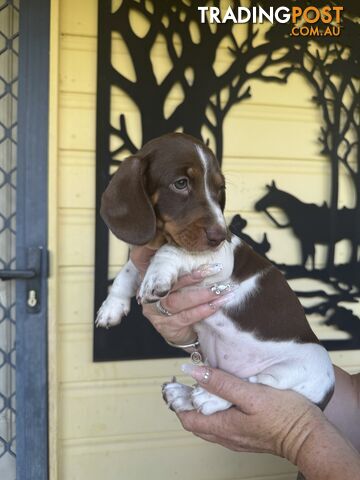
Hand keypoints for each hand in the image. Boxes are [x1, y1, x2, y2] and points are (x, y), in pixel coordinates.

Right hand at [130, 246, 232, 344]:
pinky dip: (203, 310)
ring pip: (179, 302)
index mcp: (153, 278)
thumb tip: (211, 246)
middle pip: (171, 284)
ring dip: (204, 295)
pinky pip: (186, 317)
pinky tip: (217, 304)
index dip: (178, 261)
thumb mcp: (184, 281)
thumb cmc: (185, 299)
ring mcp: (155, 313)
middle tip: (218, 268)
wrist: (184, 330)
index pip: (164, 267)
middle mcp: (150, 295)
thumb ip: (187, 266)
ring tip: (224, 289)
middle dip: (195, 276)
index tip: (196, 259)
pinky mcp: (166, 327)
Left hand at [177, 367, 359, 479]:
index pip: (187, 418)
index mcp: (223, 426)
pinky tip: (223, 395)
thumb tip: (194, 373)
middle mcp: (226, 436)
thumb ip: (221, 383)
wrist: (310, 436)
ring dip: (200, 405)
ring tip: (200, 384)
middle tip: (183, 382)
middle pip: (195, 421)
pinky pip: (223, 423)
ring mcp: (237, 437)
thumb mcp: (250, 394)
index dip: (177, 401)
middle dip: (185, 403)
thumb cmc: (284, 415)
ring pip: (209, 423)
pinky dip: (215, 409)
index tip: (174, 384)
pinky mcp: (247, 435)